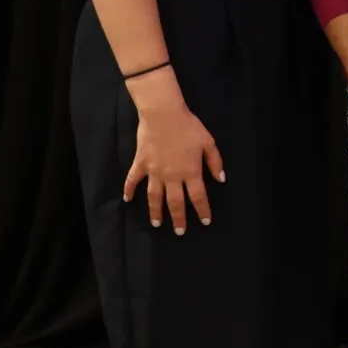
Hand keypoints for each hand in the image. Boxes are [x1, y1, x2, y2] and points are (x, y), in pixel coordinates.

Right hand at [122, 75, 222, 233]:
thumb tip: (220, 180)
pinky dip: (129, 190)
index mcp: (191, 172)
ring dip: (155, 212)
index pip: (198, 197)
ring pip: (154, 197)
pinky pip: (133, 180)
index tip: (205, 221)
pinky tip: (127, 200)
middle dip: (179, 219)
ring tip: (157, 224)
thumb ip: (215, 162)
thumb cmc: (189, 127)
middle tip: (180, 232)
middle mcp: (172, 176)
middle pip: (175, 203)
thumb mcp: (209, 143)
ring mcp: (154, 172)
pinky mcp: (140, 164)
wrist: (163, 115)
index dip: (202, 210)